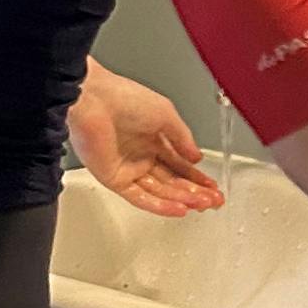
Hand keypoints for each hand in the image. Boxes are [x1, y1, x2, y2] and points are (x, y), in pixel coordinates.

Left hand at [69, 64, 223, 218]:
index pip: (180, 164)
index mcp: (153, 138)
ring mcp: (128, 168)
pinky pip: (140, 197)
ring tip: (201, 205)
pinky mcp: (114, 179)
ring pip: (159, 191)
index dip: (197, 177)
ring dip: (181, 200)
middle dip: (194, 192)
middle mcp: (141, 155)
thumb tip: (196, 157)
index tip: (212, 187)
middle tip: (213, 201)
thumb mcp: (166, 114)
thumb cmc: (124, 98)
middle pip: (172, 181)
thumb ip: (183, 138)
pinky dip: (159, 205)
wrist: (93, 100)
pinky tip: (178, 209)